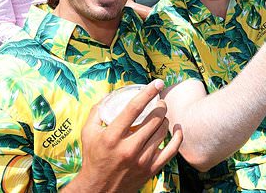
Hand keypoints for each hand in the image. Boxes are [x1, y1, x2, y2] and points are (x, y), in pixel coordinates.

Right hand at [65, 80, 182, 191]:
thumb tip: (110, 93)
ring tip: (161, 115)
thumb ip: (98, 110)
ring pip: (163, 131)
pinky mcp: (151, 169)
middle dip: (160, 105)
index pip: (134, 108)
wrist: (98, 190)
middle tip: (159, 101)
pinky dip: (178, 137)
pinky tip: (177, 129)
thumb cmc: (93, 158)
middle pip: (154, 119)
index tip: (157, 83)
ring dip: (165, 119)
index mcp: (112, 137)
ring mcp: (142, 160)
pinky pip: (172, 150)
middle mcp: (128, 148)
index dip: (147, 92)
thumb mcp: (88, 132)